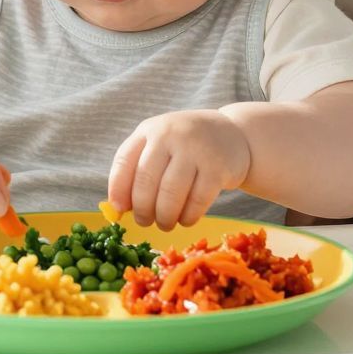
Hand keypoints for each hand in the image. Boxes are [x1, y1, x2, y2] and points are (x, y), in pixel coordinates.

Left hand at [107, 110, 251, 231]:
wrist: (233, 135)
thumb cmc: (187, 147)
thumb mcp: (160, 146)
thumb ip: (139, 170)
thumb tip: (120, 208)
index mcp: (149, 130)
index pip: (124, 161)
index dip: (118, 190)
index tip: (119, 210)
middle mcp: (170, 135)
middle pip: (146, 181)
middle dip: (143, 209)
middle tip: (145, 222)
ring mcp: (195, 149)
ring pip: (171, 194)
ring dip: (165, 217)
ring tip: (165, 223)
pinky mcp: (217, 167)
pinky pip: (197, 201)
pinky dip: (188, 217)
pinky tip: (186, 219)